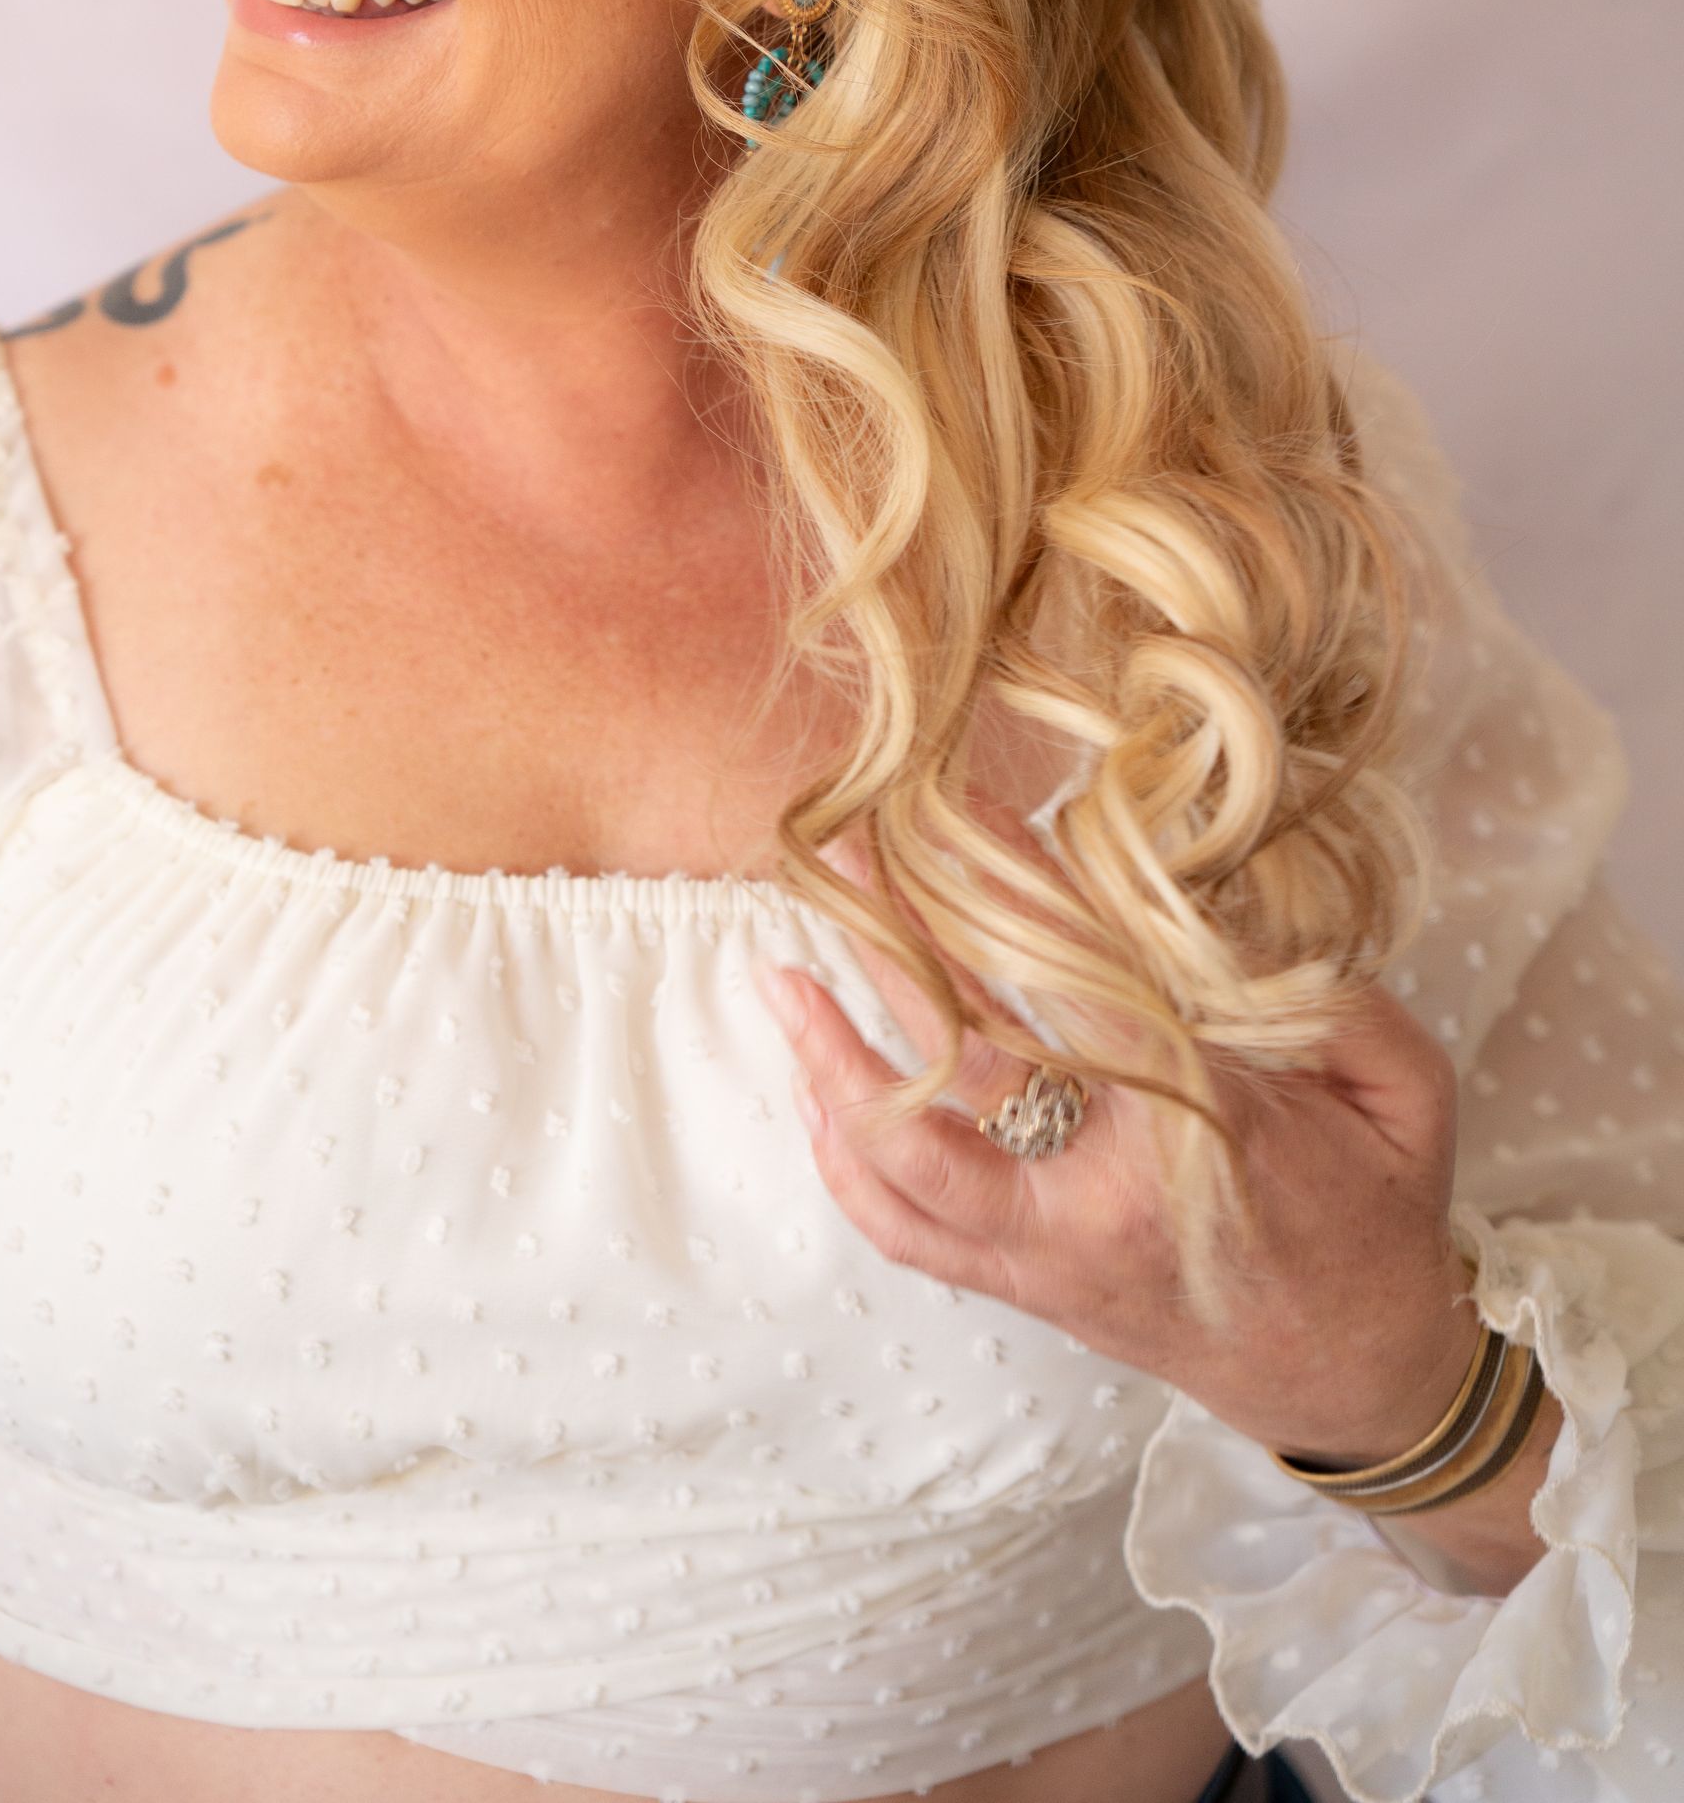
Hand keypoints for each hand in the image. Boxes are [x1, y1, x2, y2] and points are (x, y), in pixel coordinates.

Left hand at [753, 835, 1483, 1471]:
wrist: (1358, 1376)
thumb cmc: (1381, 1217)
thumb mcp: (1404, 1091)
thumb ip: (1335, 1000)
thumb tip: (1221, 918)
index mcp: (1203, 1134)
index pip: (1086, 992)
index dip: (1020, 897)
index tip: (968, 812)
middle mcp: (1104, 1198)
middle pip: (966, 1060)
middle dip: (891, 952)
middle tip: (838, 859)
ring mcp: (1048, 1252)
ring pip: (906, 1161)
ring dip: (835, 1064)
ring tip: (783, 973)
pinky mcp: (1023, 1285)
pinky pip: (907, 1232)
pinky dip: (848, 1164)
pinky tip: (815, 1092)